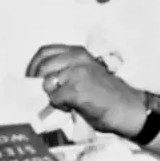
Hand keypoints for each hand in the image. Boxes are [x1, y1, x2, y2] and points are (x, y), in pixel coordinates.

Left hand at [26, 44, 145, 136]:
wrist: (128, 108)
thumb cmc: (106, 93)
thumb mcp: (85, 71)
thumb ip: (65, 69)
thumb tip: (39, 78)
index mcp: (77, 52)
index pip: (44, 52)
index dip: (33, 66)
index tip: (31, 78)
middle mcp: (76, 58)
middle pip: (42, 67)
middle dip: (38, 83)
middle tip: (46, 95)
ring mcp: (76, 73)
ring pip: (47, 83)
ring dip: (52, 95)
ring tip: (65, 101)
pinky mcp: (76, 90)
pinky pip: (55, 98)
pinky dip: (60, 106)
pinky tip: (72, 107)